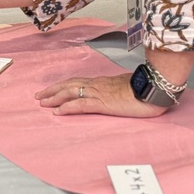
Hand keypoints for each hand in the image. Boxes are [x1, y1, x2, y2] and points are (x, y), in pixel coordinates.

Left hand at [35, 74, 168, 118]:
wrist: (154, 89)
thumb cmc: (146, 90)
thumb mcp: (129, 88)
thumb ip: (120, 90)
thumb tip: (118, 94)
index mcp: (103, 82)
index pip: (79, 82)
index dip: (65, 85)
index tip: (53, 89)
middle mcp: (97, 85)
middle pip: (70, 84)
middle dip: (53, 90)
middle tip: (40, 95)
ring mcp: (99, 93)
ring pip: (70, 92)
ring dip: (55, 97)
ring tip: (43, 103)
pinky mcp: (103, 103)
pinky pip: (81, 104)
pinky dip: (67, 107)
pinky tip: (58, 111)